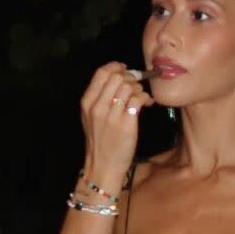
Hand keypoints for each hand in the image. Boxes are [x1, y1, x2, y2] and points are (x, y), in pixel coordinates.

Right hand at [80, 60, 155, 183]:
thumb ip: (100, 98)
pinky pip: (138, 99)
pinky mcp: (126, 124)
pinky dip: (145, 98)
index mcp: (87, 103)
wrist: (103, 166)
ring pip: (129, 86)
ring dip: (139, 88)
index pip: (101, 73)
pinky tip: (147, 103)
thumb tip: (118, 79)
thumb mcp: (91, 118)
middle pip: (117, 77)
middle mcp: (98, 107)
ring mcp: (112, 115)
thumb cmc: (100, 142)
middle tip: (136, 84)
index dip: (116, 66)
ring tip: (141, 96)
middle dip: (130, 77)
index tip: (124, 68)